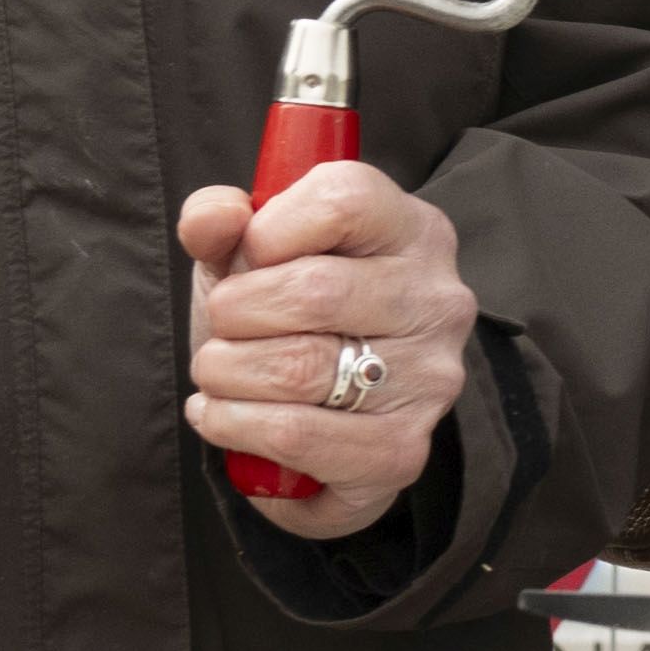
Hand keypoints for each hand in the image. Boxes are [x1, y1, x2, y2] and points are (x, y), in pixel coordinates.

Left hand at [176, 157, 475, 536]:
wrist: (322, 414)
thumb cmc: (288, 316)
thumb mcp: (250, 254)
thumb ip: (220, 222)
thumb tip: (211, 220)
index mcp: (413, 231)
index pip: (344, 201)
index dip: (268, 230)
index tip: (248, 258)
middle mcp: (438, 302)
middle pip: (313, 291)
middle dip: (233, 314)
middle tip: (221, 328)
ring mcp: (429, 380)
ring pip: (298, 368)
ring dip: (225, 373)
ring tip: (218, 374)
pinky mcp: (401, 449)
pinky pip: (295, 435)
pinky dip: (235, 425)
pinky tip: (224, 415)